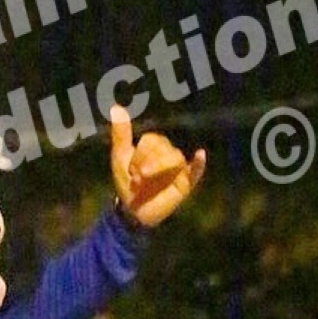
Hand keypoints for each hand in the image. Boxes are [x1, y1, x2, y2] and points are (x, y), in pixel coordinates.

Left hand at [108, 106, 206, 227]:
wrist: (133, 211)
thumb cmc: (127, 183)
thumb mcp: (120, 157)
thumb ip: (121, 134)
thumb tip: (117, 107)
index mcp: (153, 146)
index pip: (151, 140)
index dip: (140, 154)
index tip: (131, 170)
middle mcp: (167, 154)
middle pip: (164, 147)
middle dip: (147, 162)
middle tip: (137, 178)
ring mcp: (178, 168)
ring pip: (175, 158)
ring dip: (159, 167)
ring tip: (145, 179)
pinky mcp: (186, 183)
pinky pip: (196, 172)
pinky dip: (199, 164)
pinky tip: (200, 155)